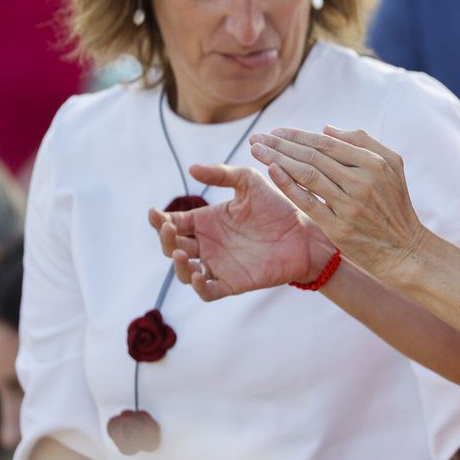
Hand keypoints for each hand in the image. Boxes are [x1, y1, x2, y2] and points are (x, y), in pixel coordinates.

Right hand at [148, 163, 337, 300]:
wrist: (305, 232)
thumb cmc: (277, 206)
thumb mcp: (249, 182)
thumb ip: (222, 175)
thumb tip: (191, 168)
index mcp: (206, 221)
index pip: (173, 223)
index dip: (160, 221)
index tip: (154, 214)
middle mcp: (207, 244)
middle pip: (173, 247)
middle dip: (166, 239)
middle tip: (169, 228)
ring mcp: (218, 265)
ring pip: (185, 272)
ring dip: (178, 265)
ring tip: (182, 251)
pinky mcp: (232, 283)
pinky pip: (208, 291)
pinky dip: (199, 287)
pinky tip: (198, 275)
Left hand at [248, 126, 428, 282]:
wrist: (404, 249)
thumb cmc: (395, 204)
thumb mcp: (392, 165)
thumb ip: (363, 141)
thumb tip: (326, 128)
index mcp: (374, 163)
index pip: (327, 143)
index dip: (298, 135)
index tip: (276, 131)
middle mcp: (362, 181)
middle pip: (312, 156)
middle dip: (280, 144)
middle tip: (257, 137)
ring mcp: (350, 205)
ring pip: (307, 175)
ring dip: (277, 159)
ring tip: (256, 151)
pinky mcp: (339, 227)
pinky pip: (308, 202)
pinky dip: (288, 185)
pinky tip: (271, 171)